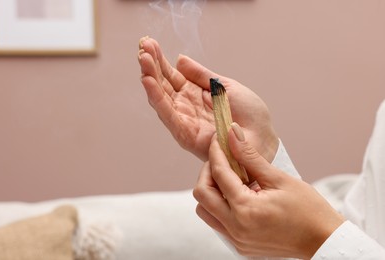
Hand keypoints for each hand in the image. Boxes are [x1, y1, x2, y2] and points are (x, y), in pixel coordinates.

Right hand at [138, 36, 277, 161]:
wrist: (261, 137)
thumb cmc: (248, 114)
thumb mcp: (224, 86)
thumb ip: (201, 75)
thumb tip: (179, 59)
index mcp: (195, 94)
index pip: (172, 75)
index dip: (160, 60)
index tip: (150, 43)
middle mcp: (186, 107)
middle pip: (163, 85)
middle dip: (152, 65)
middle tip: (143, 46)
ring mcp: (185, 120)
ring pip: (162, 98)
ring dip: (151, 78)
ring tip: (143, 59)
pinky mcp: (186, 135)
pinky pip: (169, 116)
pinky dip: (157, 98)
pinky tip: (149, 82)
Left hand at [193, 124, 344, 258]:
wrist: (323, 240)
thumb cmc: (308, 209)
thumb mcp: (278, 178)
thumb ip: (250, 156)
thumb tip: (232, 133)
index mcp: (246, 209)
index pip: (219, 174)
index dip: (216, 152)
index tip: (218, 139)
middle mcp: (236, 228)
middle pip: (202, 194)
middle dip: (207, 172)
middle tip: (222, 160)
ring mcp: (236, 240)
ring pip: (205, 210)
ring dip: (211, 190)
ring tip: (230, 179)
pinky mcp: (240, 246)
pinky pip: (217, 222)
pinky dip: (220, 205)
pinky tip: (237, 195)